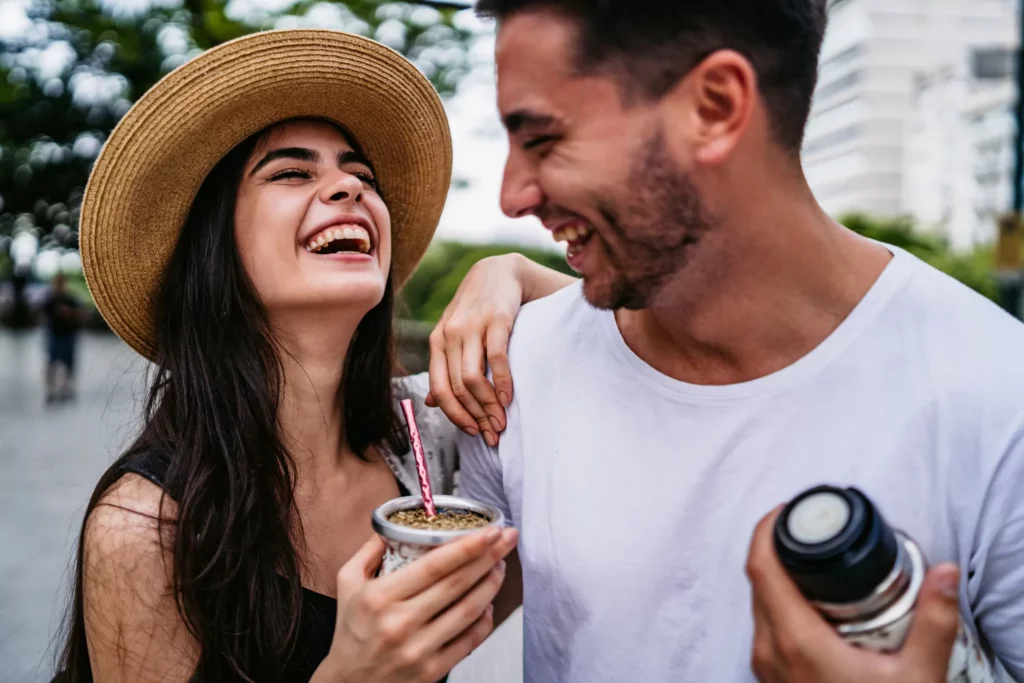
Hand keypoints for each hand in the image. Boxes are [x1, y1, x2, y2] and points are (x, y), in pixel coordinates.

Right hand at [318, 526, 518, 682]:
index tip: (489, 530)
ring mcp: (418, 649)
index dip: (467, 546)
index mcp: (380, 597)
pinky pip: (469, 641)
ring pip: (468, 611)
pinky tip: (489, 604)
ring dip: (491, 585)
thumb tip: (393, 524)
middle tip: (506, 539)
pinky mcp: (432, 671)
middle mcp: (400, 623)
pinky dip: (485, 620)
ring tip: (500, 566)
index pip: (434, 565)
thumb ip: (369, 551)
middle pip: (457, 583)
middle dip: (489, 556)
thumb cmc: (350, 631)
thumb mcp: (347, 584)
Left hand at [426, 255, 523, 446]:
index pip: (439, 390)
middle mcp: (450, 335)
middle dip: (476, 416)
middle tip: (493, 434)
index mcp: (437, 343)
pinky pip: (496, 359)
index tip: (473, 432)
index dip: (455, 416)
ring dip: (489, 405)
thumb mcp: (455, 335)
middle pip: (457, 388)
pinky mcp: (495, 320)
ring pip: (472, 378)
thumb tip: (431, 402)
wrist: (499, 272)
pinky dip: (503, 383)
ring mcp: (472, 326)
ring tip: (502, 420)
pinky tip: (509, 397)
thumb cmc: (477, 310)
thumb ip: (444, 367)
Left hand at [745, 507, 961, 682]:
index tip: (784, 510)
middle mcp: (769, 651)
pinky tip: (813, 608)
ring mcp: (767, 669)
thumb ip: (932, 622)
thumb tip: (942, 574)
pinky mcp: (772, 681)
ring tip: (812, 564)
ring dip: (779, 581)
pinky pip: (766, 631)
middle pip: (758, 582)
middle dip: (777, 550)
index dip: (765, 530)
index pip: (760, 568)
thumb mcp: (917, 677)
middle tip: (807, 531)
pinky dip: (782, 608)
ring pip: (759, 607)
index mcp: (795, 639)